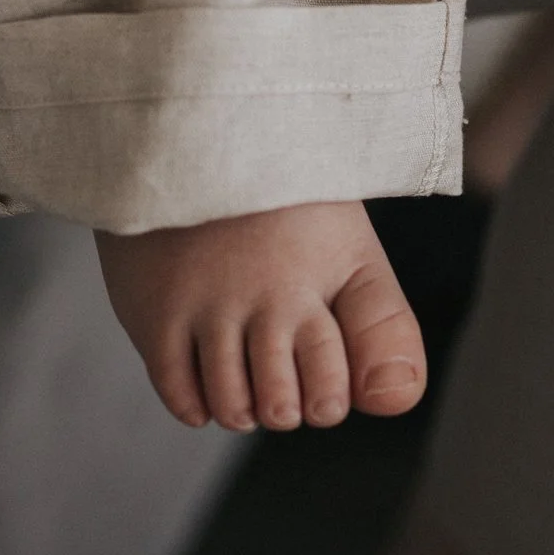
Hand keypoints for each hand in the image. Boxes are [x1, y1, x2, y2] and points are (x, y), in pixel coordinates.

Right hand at [96, 199, 428, 431]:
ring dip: (241, 409)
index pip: (332, 389)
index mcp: (319, 284)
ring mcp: (207, 306)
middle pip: (280, 408)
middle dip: (286, 409)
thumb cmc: (291, 211)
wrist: (202, 145)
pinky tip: (208, 385)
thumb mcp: (353, 254)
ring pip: (230, 408)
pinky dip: (196, 404)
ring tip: (245, 380)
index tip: (321, 386)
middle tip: (280, 384)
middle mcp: (265, 298)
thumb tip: (397, 404)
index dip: (328, 399)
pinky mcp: (156, 311)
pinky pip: (178, 394)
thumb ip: (382, 328)